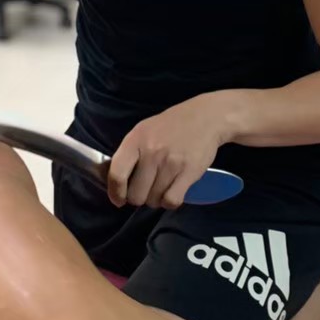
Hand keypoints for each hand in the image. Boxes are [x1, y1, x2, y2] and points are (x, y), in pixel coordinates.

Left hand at [108, 93, 232, 208]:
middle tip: (146, 190)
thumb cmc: (170, 126)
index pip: (117, 174)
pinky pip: (172, 201)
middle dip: (139, 198)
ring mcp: (171, 163)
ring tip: (161, 187)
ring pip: (154, 200)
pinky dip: (170, 202)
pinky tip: (172, 192)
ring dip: (156, 199)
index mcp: (135, 140)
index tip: (119, 200)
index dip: (115, 193)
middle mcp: (151, 152)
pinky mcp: (189, 172)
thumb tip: (115, 181)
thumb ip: (129, 154)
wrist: (204, 118)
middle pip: (136, 194)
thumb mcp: (143, 131)